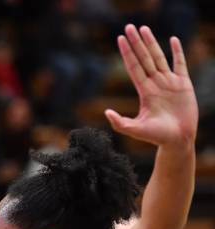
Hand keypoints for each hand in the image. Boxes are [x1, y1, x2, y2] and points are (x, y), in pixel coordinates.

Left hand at [105, 25, 196, 146]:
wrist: (177, 140)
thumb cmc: (156, 137)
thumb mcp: (135, 129)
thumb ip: (120, 123)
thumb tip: (106, 112)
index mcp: (144, 91)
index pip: (134, 67)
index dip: (127, 53)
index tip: (120, 39)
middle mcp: (155, 84)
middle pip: (144, 58)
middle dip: (136, 43)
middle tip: (129, 27)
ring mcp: (169, 83)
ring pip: (159, 57)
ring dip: (151, 43)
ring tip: (144, 28)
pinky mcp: (184, 84)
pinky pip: (180, 64)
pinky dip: (177, 52)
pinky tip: (172, 40)